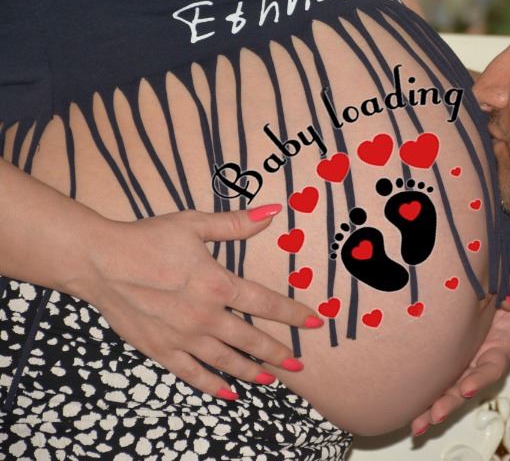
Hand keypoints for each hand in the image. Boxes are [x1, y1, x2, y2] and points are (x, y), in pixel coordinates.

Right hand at [73, 204, 320, 399]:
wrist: (100, 261)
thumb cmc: (148, 238)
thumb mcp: (195, 224)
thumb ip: (236, 224)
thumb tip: (273, 211)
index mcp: (218, 284)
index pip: (266, 304)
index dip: (293, 314)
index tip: (315, 323)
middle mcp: (205, 316)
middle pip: (252, 340)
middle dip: (279, 353)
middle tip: (300, 364)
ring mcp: (183, 336)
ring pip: (226, 361)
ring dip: (251, 371)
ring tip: (271, 379)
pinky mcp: (161, 349)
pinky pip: (192, 373)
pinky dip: (212, 385)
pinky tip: (228, 392)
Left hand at [410, 269, 509, 435]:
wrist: (471, 282)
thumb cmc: (496, 285)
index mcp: (498, 344)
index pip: (492, 365)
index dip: (481, 378)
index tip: (467, 388)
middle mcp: (478, 360)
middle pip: (466, 387)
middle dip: (451, 402)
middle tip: (435, 414)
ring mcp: (458, 363)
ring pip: (447, 391)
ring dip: (433, 409)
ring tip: (418, 424)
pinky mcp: (440, 363)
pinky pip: (431, 383)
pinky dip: (421, 399)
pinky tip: (409, 413)